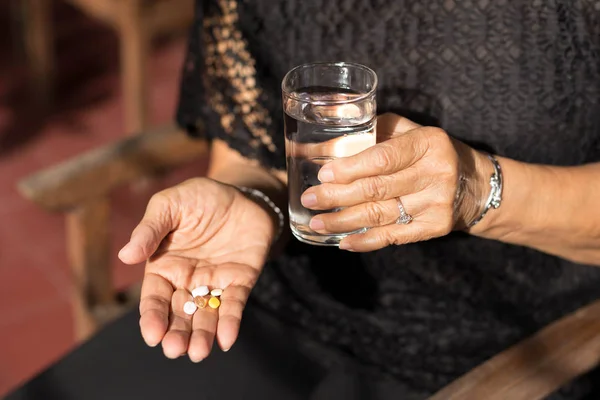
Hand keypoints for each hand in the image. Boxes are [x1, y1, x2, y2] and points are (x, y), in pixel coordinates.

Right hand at [118, 178, 274, 360]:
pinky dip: (230, 321)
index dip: (153, 317)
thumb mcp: (169, 205)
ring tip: (199, 353)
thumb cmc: (199, 197)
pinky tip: (226, 339)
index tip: (153, 335)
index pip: (155, 298)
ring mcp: (215, 282)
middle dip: (177, 333)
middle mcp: (188, 280)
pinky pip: (234, 303)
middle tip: (176, 350)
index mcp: (164, 266)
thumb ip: (150, 230)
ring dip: (203, 335)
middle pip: (180, 314)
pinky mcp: (241, 279)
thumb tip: (125, 256)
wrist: (241, 191)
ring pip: (207, 315)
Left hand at [300, 113, 488, 251]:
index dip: (350, 168)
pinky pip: (394, 237)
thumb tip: (324, 146)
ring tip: (317, 223)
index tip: (323, 175)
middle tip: (310, 200)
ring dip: (343, 222)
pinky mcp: (436, 228)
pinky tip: (343, 242)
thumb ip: (371, 134)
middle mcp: (435, 173)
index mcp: (427, 143)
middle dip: (337, 197)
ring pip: (380, 215)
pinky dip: (365, 241)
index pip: (382, 158)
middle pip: (377, 189)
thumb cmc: (428, 152)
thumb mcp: (408, 132)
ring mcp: (437, 204)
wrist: (474, 184)